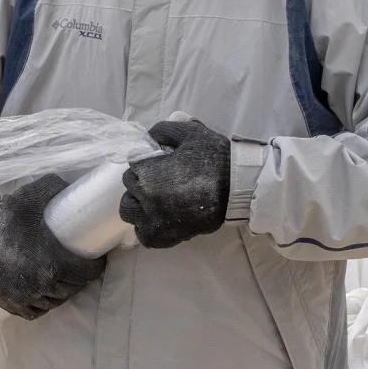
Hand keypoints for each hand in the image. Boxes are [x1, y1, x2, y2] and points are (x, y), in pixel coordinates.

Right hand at [0, 175, 106, 319]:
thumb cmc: (4, 215)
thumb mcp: (34, 194)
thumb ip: (57, 188)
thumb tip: (73, 188)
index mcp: (52, 262)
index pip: (86, 273)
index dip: (95, 266)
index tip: (97, 259)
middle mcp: (40, 285)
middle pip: (72, 288)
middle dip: (80, 278)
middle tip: (81, 265)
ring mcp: (23, 297)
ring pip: (54, 302)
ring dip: (63, 292)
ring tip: (64, 278)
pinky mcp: (8, 303)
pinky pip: (34, 312)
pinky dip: (42, 304)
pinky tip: (45, 293)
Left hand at [120, 120, 228, 248]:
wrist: (238, 188)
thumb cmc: (214, 158)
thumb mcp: (189, 132)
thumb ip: (162, 130)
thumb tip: (148, 138)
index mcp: (147, 174)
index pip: (132, 166)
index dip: (147, 162)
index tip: (161, 163)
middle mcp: (146, 200)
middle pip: (129, 189)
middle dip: (142, 182)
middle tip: (161, 179)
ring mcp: (154, 222)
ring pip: (130, 212)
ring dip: (140, 204)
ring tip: (159, 199)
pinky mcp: (163, 238)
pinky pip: (143, 233)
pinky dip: (149, 225)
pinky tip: (163, 215)